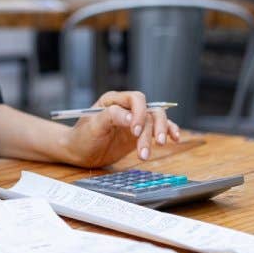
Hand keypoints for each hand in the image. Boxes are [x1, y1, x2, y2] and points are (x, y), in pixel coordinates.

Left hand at [63, 91, 180, 167]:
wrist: (79, 152)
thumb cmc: (82, 137)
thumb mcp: (93, 125)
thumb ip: (111, 117)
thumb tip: (132, 117)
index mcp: (113, 100)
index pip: (136, 99)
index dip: (140, 112)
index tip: (135, 131)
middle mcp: (127, 108)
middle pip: (150, 111)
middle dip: (153, 128)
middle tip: (154, 143)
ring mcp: (135, 121)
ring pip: (156, 121)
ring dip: (159, 135)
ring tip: (147, 153)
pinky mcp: (139, 134)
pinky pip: (158, 129)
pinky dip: (169, 131)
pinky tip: (175, 139)